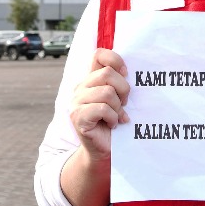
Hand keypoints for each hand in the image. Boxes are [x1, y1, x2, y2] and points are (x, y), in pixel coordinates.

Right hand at [69, 48, 129, 164]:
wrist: (104, 150)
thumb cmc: (114, 123)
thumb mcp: (118, 99)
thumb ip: (118, 84)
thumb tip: (128, 71)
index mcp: (90, 79)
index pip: (99, 54)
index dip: (115, 60)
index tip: (126, 74)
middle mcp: (81, 87)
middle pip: (107, 74)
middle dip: (123, 90)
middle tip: (124, 104)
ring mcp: (76, 102)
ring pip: (107, 92)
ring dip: (118, 107)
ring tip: (117, 116)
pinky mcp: (77, 117)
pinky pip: (102, 109)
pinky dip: (113, 118)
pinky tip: (112, 124)